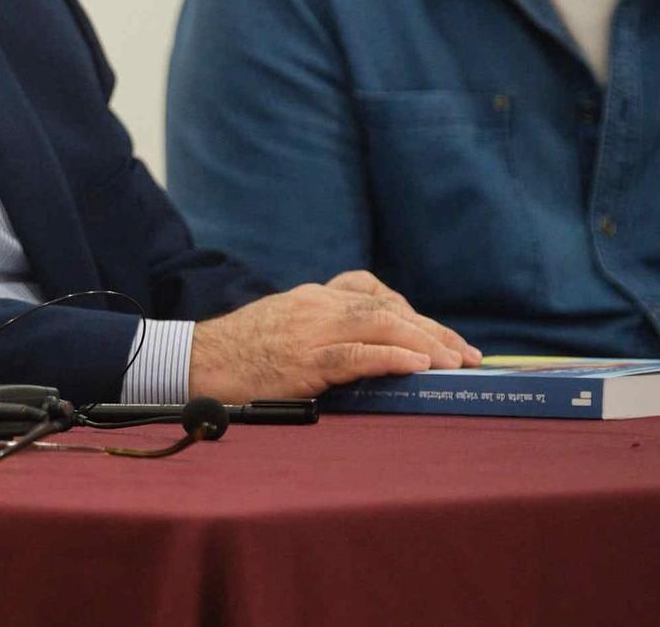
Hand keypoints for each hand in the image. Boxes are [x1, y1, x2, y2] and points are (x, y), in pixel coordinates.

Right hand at [189, 269, 481, 401]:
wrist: (192, 362)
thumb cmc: (235, 354)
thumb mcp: (281, 327)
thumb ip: (318, 331)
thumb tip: (362, 353)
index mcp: (311, 297)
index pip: (373, 294)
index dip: (413, 314)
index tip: (441, 337)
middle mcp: (316, 304)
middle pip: (386, 308)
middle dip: (433, 330)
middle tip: (467, 355)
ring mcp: (310, 330)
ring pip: (379, 324)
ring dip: (424, 342)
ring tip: (455, 362)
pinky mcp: (304, 360)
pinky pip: (356, 353)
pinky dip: (392, 356)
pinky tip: (418, 366)